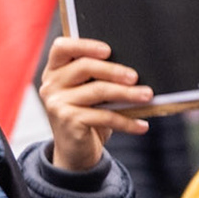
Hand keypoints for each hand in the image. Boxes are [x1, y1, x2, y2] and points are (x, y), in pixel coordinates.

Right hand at [38, 37, 151, 171]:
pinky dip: (127, 121)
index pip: (61, 48)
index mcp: (54, 71)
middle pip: (84, 67)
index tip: (108, 50)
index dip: (84, 45)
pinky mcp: (69, 121)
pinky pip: (104, 116)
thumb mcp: (88, 93)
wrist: (75, 152)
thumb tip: (132, 70)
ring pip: (98, 91)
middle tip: (135, 77)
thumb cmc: (86, 115)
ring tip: (146, 96)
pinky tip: (141, 125)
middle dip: (113, 70)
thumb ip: (98, 78)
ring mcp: (57, 103)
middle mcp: (51, 85)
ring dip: (127, 94)